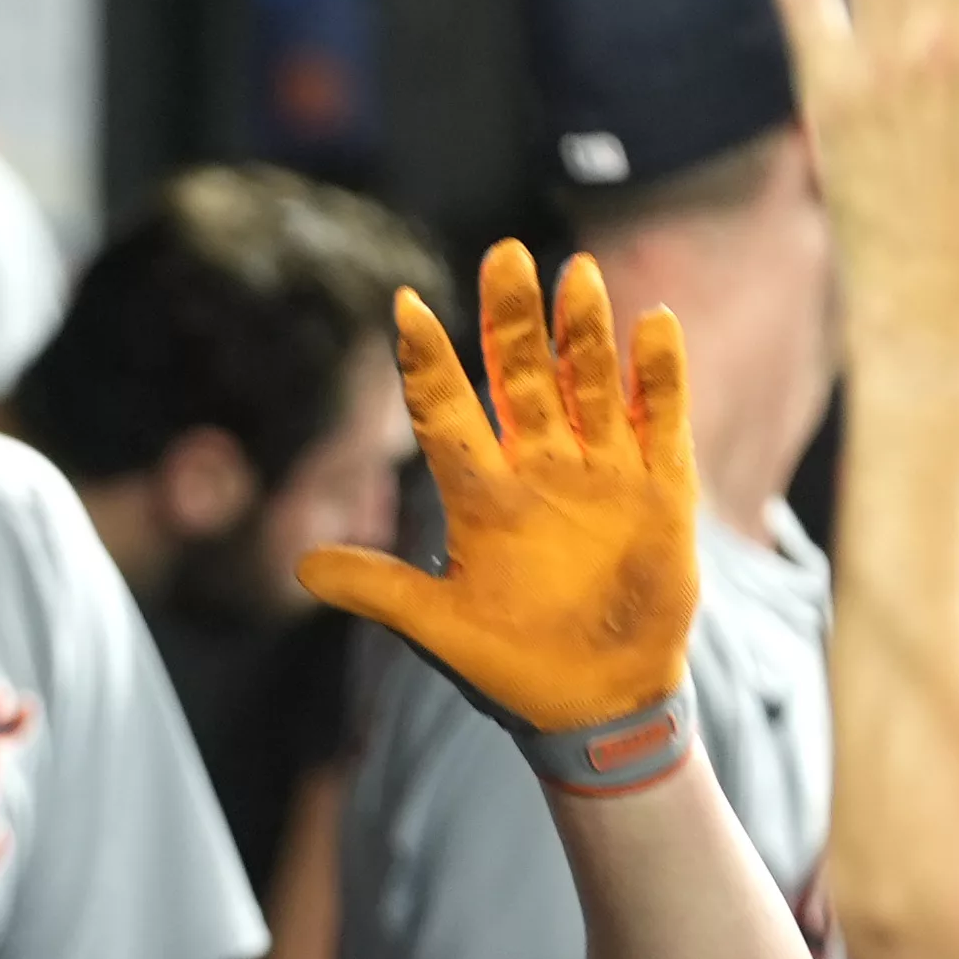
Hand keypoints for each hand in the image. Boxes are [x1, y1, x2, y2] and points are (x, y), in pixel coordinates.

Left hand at [300, 243, 698, 785]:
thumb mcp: (439, 627)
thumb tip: (298, 569)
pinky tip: (653, 321)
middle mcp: (541, 469)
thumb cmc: (512, 663)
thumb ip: (379, 590)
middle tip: (502, 256)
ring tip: (573, 273)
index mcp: (484, 495)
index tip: (403, 306)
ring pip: (589, 386)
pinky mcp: (659, 491)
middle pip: (523, 379)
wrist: (595, 702)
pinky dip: (658, 376)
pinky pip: (660, 420)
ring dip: (582, 333)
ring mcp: (602, 475)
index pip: (448, 412)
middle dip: (513, 321)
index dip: (428, 363)